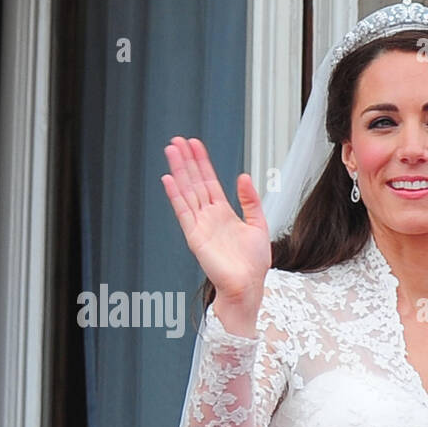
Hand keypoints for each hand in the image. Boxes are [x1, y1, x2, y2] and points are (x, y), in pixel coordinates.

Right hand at [161, 136, 270, 318]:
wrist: (248, 286)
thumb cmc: (253, 263)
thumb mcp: (258, 225)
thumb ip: (250, 201)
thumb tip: (244, 176)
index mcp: (224, 213)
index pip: (209, 181)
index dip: (202, 162)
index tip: (195, 145)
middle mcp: (209, 216)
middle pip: (194, 182)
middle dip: (187, 161)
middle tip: (177, 140)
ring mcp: (200, 224)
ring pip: (187, 191)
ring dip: (179, 171)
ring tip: (171, 151)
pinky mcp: (195, 236)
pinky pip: (183, 211)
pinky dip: (175, 195)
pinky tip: (169, 179)